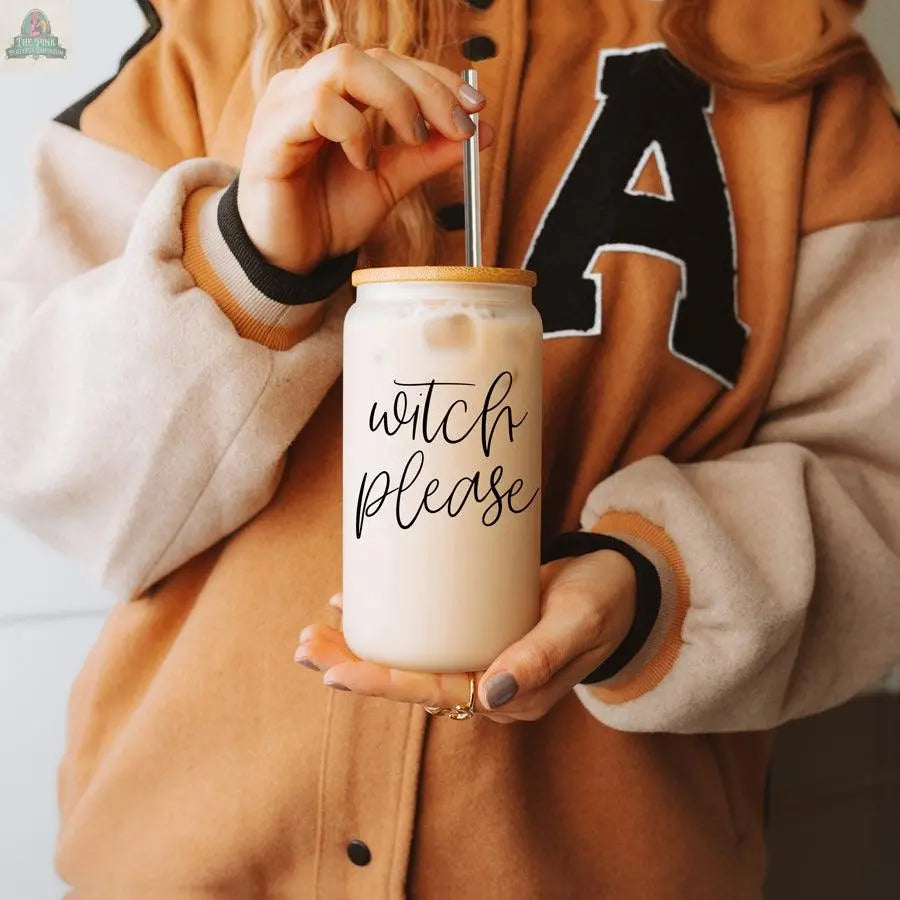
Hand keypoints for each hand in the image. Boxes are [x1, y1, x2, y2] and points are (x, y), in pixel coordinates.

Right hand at [237, 44, 491, 274]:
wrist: (290, 257)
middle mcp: (309, 87)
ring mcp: (286, 105)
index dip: (437, 79)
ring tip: (411, 140)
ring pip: (344, 65)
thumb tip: (482, 132)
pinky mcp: (271, 134)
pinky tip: (365, 162)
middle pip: (373, 57)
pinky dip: (354, 129)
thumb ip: (429, 154)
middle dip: (427, 89)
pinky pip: (317, 106)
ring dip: (394, 100)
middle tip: (458, 128)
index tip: (477, 110)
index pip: (391, 63)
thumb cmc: (329, 214)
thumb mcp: (391, 182)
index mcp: (337, 93)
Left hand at [295, 550, 636, 723]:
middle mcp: (491, 686)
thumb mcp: (580, 621)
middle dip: (354, 666)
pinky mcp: (479, 634)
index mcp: (513, 696)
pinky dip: (390, 625)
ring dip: (362, 648)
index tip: (335, 672)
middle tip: (304, 644)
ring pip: (412, 662)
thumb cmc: (605, 599)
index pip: (436, 693)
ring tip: (314, 631)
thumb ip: (541, 657)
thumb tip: (490, 697)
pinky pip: (427, 639)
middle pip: (411, 681)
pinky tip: (357, 605)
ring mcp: (483, 661)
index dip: (382, 682)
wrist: (623, 582)